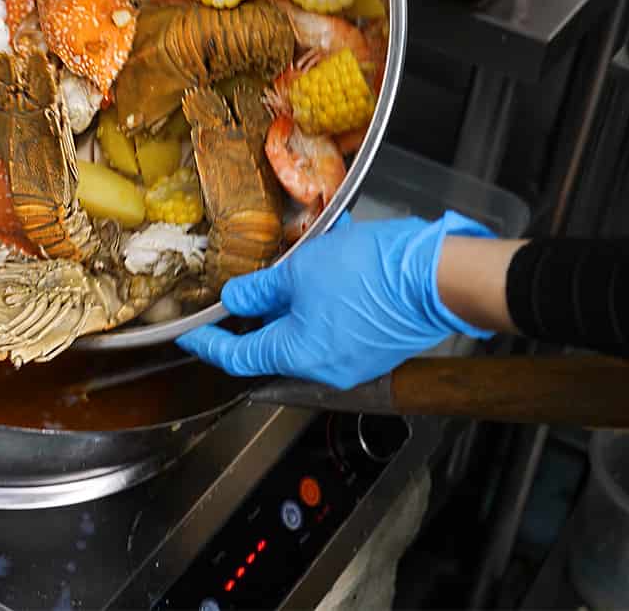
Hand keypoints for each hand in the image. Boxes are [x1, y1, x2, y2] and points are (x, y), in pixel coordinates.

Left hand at [176, 212, 496, 388]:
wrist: (438, 276)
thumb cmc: (370, 274)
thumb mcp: (300, 271)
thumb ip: (261, 289)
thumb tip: (235, 300)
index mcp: (299, 356)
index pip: (238, 357)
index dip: (209, 343)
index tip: (191, 333)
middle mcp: (326, 368)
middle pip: (274, 344)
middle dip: (259, 311)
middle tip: (244, 286)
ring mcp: (354, 359)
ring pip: (306, 329)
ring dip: (295, 297)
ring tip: (295, 262)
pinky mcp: (375, 344)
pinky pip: (336, 322)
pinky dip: (323, 296)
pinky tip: (330, 260)